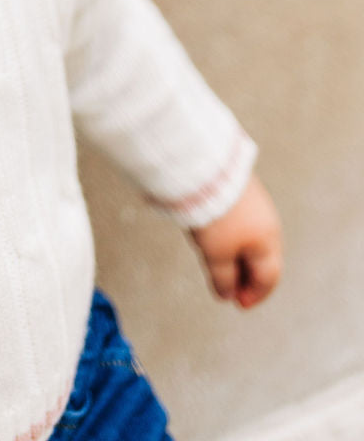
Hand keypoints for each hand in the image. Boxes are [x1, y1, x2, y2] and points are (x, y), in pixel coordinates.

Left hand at [188, 172, 282, 308]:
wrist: (205, 170)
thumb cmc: (215, 214)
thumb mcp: (217, 255)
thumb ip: (223, 279)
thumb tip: (227, 295)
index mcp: (269, 241)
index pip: (269, 277)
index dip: (254, 295)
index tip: (237, 304)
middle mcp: (268, 222)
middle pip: (263, 258)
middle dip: (247, 276)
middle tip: (229, 288)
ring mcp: (256, 204)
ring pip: (251, 239)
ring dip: (238, 257)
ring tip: (219, 264)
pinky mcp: (242, 191)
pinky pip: (242, 222)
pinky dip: (233, 237)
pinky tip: (216, 238)